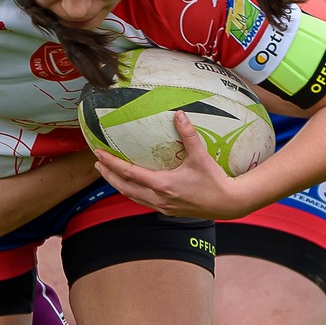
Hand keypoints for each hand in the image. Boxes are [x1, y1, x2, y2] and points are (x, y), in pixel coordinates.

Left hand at [91, 112, 254, 219]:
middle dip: (108, 175)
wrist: (228, 203)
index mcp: (162, 185)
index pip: (129, 173)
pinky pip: (143, 201)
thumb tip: (178, 114)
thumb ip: (188, 134)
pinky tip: (132, 184)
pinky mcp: (168, 210)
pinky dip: (132, 192)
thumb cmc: (214, 181)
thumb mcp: (201, 156)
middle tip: (97, 162)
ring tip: (109, 173)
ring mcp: (162, 206)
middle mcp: (158, 198)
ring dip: (118, 184)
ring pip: (132, 196)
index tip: (98, 154)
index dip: (111, 163)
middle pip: (124, 187)